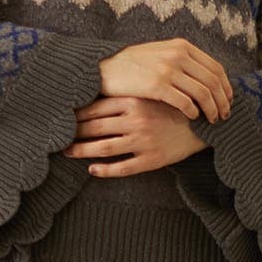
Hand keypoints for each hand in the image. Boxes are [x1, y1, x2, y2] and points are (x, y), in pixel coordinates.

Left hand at [62, 95, 209, 176]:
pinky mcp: (151, 159)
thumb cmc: (173, 106)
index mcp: (134, 100)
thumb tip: (98, 91)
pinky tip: (92, 169)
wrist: (203, 124)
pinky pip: (122, 168)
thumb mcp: (152, 92)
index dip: (77, 113)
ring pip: (104, 148)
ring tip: (68, 152)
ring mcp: (143, 141)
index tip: (63, 116)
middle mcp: (136, 120)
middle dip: (74, 133)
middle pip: (95, 128)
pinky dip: (104, 170)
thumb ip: (128, 93)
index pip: (96, 107)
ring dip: (82, 151)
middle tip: (58, 137)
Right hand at [98, 38, 233, 123]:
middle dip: (223, 101)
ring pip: (203, 93)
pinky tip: (193, 118)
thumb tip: (206, 77)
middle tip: (224, 115)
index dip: (226, 87)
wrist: (104, 68)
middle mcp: (178, 55)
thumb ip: (182, 60)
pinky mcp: (157, 86)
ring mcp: (168, 69)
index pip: (216, 68)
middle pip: (213, 82)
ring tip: (212, 120)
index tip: (228, 100)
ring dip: (212, 109)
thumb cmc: (133, 65)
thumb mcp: (160, 53)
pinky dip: (193, 112)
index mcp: (182, 46)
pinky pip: (185, 102)